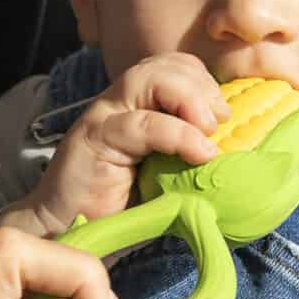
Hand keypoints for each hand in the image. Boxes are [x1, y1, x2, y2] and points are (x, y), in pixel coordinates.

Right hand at [3, 53, 228, 238]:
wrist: (63, 235)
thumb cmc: (117, 212)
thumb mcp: (164, 178)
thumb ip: (188, 159)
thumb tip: (235, 159)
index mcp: (136, 107)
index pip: (174, 67)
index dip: (205, 83)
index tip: (224, 119)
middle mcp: (118, 103)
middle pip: (164, 64)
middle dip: (202, 87)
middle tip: (220, 123)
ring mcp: (103, 116)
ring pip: (149, 78)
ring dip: (190, 100)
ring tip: (207, 134)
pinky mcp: (94, 138)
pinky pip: (142, 123)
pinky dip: (179, 135)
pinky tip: (200, 154)